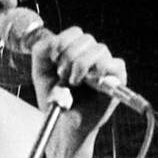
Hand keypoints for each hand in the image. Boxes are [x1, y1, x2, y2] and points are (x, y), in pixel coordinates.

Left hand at [29, 25, 127, 143]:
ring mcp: (105, 67)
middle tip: (62, 75)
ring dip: (83, 64)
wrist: (62, 125)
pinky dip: (104, 68)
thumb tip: (55, 42)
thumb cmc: (54, 100)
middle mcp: (92, 56)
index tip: (54, 59)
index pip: (75, 33)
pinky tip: (92, 80)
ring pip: (100, 49)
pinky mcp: (117, 80)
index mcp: (75, 51)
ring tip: (74, 82)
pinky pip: (116, 64)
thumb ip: (41, 51)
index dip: (63, 42)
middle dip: (70, 56)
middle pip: (87, 39)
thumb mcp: (40, 73)